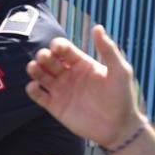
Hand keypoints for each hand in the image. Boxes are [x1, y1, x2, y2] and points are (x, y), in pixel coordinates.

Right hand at [26, 25, 146, 149]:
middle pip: (49, 60)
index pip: (63, 49)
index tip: (57, 48)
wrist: (118, 127)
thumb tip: (97, 27)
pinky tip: (36, 87)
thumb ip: (108, 50)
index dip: (57, 45)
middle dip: (43, 56)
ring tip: (34, 68)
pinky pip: (37, 95)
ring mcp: (61, 91)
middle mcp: (69, 75)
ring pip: (40, 75)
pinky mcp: (55, 107)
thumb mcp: (120, 71)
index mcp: (82, 63)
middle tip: (44, 58)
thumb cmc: (123, 97)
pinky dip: (32, 89)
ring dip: (34, 69)